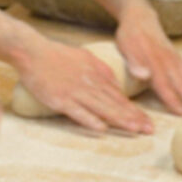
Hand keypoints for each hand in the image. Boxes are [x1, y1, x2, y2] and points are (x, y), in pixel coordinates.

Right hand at [15, 38, 154, 133]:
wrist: (32, 51)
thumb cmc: (56, 55)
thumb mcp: (85, 57)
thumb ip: (101, 71)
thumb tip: (115, 85)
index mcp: (96, 73)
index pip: (119, 95)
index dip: (134, 109)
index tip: (146, 121)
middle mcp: (89, 83)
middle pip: (115, 103)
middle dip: (133, 117)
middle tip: (149, 130)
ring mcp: (74, 91)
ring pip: (101, 108)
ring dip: (119, 119)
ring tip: (134, 129)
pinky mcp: (60, 99)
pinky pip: (77, 112)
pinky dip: (89, 120)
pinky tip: (101, 128)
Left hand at [115, 4, 181, 115]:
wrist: (140, 17)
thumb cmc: (130, 36)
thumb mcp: (126, 47)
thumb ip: (134, 63)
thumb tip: (144, 76)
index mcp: (154, 64)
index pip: (165, 86)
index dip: (174, 101)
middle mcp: (168, 63)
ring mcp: (176, 60)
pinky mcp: (179, 59)